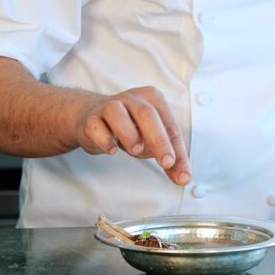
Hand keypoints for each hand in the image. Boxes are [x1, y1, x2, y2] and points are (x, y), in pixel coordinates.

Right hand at [76, 86, 190, 185]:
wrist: (90, 117)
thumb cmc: (128, 126)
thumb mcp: (151, 139)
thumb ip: (166, 156)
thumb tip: (182, 176)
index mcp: (153, 99)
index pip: (170, 126)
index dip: (178, 151)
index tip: (183, 176)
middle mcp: (132, 98)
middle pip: (147, 114)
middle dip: (159, 140)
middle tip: (167, 162)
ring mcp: (109, 106)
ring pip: (118, 113)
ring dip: (129, 133)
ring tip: (135, 150)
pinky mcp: (91, 119)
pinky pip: (96, 127)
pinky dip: (105, 139)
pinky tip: (112, 150)